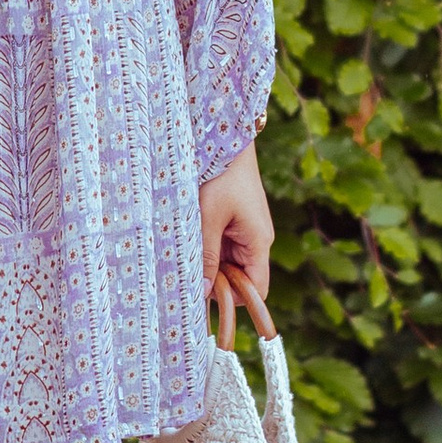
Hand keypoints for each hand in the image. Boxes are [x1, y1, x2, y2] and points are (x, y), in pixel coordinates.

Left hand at [199, 142, 272, 346]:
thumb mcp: (207, 219)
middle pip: (240, 279)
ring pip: (228, 264)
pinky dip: (207, 249)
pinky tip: (188, 241)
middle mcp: (256, 240)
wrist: (226, 139)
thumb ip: (205, 257)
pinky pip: (222, 246)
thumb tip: (202, 293)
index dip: (236, 303)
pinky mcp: (234, 221)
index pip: (257, 290)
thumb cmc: (221, 175)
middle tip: (186, 278)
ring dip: (208, 264)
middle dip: (216, 283)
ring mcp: (245, 231)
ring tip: (183, 255)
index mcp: (258, 242)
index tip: (207, 303)